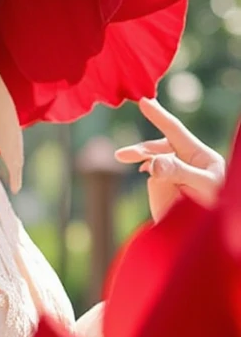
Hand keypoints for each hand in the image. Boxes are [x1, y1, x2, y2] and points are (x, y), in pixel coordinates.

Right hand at [114, 98, 225, 221]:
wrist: (207, 235)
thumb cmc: (217, 207)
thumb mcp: (203, 186)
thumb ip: (178, 171)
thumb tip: (152, 163)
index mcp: (200, 155)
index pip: (175, 131)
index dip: (159, 116)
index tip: (143, 101)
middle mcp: (185, 161)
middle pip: (159, 147)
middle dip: (141, 150)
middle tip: (121, 156)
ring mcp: (173, 174)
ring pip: (152, 162)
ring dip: (142, 161)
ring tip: (132, 167)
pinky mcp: (163, 189)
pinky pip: (151, 179)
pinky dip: (150, 179)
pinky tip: (161, 193)